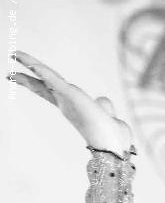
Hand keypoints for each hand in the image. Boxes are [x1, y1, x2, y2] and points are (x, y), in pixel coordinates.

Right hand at [10, 50, 132, 156]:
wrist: (115, 147)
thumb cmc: (113, 136)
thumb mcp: (106, 114)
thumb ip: (103, 106)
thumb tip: (102, 101)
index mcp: (72, 106)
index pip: (51, 90)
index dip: (37, 81)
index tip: (25, 73)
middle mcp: (67, 103)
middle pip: (42, 85)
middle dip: (26, 77)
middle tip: (9, 73)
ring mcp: (68, 99)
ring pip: (46, 78)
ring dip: (30, 65)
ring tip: (15, 55)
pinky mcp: (72, 96)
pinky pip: (55, 80)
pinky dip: (43, 71)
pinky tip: (33, 63)